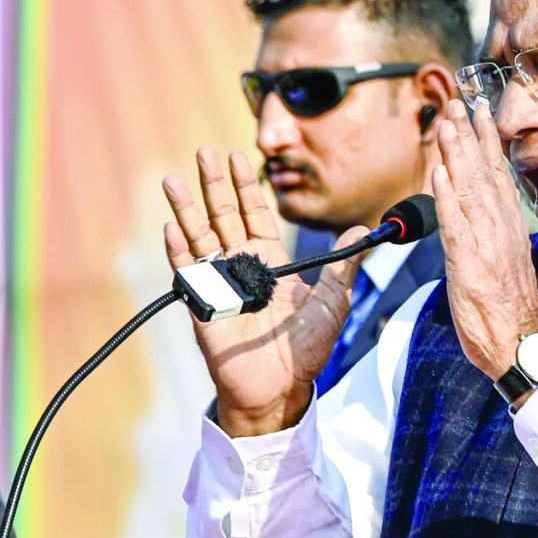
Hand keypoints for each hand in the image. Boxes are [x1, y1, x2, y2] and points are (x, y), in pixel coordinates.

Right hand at [162, 148, 361, 436]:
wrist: (284, 386)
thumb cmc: (308, 347)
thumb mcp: (335, 299)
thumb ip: (346, 263)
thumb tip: (364, 231)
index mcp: (271, 260)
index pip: (255, 213)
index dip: (246, 186)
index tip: (240, 156)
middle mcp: (242, 266)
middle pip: (224, 216)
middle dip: (215, 184)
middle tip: (205, 151)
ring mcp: (220, 284)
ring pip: (200, 238)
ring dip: (186, 208)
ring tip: (173, 179)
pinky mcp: (204, 306)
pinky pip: (188, 274)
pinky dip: (179, 250)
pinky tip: (172, 227)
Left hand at [432, 98, 537, 380]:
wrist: (520, 342)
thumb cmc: (509, 311)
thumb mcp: (502, 265)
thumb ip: (491, 236)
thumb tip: (480, 219)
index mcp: (507, 226)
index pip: (495, 174)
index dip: (485, 141)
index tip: (477, 112)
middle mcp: (498, 227)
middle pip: (482, 172)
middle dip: (468, 134)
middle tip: (457, 101)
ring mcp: (485, 241)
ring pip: (468, 188)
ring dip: (456, 152)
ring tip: (445, 122)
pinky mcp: (468, 261)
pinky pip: (455, 222)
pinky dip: (447, 194)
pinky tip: (439, 170)